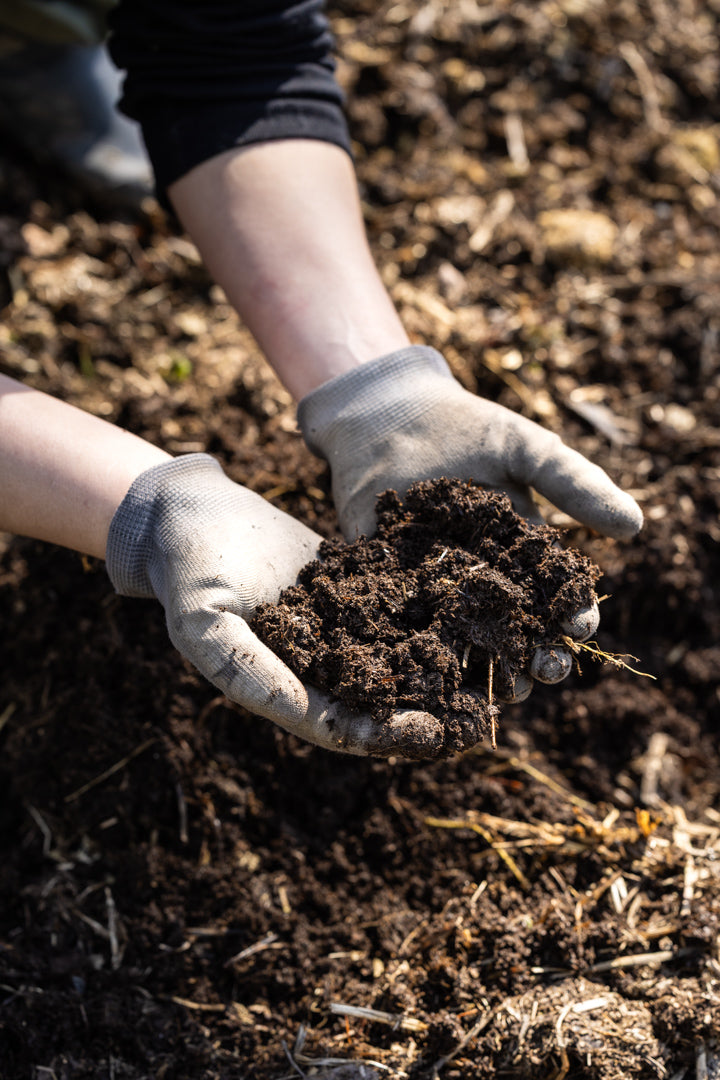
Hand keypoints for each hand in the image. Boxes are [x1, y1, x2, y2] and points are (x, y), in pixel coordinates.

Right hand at [105, 454, 446, 756]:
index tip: (428, 733)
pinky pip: (394, 604)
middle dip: (425, 709)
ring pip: (394, 655)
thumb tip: (302, 712)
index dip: (383, 734)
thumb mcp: (205, 624)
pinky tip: (470, 607)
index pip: (338, 725)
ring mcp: (337, 624)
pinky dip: (429, 612)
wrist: (194, 512)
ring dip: (437, 667)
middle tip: (475, 715)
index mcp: (282, 687)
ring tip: (487, 670)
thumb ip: (247, 670)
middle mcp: (316, 664)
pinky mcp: (352, 584)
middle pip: (378, 699)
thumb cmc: (190, 570)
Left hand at [298, 346, 642, 700]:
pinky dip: (419, 650)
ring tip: (501, 690)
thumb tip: (634, 525)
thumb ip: (573, 485)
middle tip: (547, 672)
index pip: (555, 597)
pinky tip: (433, 671)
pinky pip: (406, 626)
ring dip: (486, 670)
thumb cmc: (466, 429)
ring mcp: (434, 589)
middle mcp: (482, 582)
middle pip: (515, 631)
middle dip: (536, 656)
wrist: (390, 415)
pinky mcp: (388, 587)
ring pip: (466, 641)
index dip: (571, 616)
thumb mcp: (525, 450)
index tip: (581, 629)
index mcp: (522, 556)